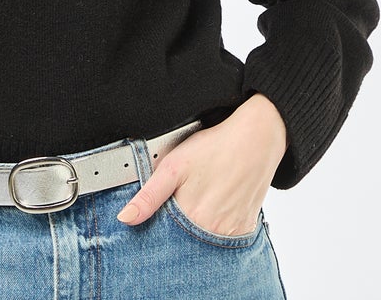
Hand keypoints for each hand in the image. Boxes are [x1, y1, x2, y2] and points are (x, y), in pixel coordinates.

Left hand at [117, 94, 287, 235]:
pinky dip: (216, 227)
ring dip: (196, 229)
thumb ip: (149, 195)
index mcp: (191, 218)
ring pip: (204, 241)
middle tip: (184, 197)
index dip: (157, 225)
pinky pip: (224, 239)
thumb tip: (124, 219)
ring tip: (200, 197)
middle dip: (176, 229)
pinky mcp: (245, 229)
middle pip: (184, 241)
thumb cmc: (214, 148)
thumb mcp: (174, 165)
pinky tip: (215, 204)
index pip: (164, 237)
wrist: (256, 139)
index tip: (158, 213)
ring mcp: (231, 233)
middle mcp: (213, 232)